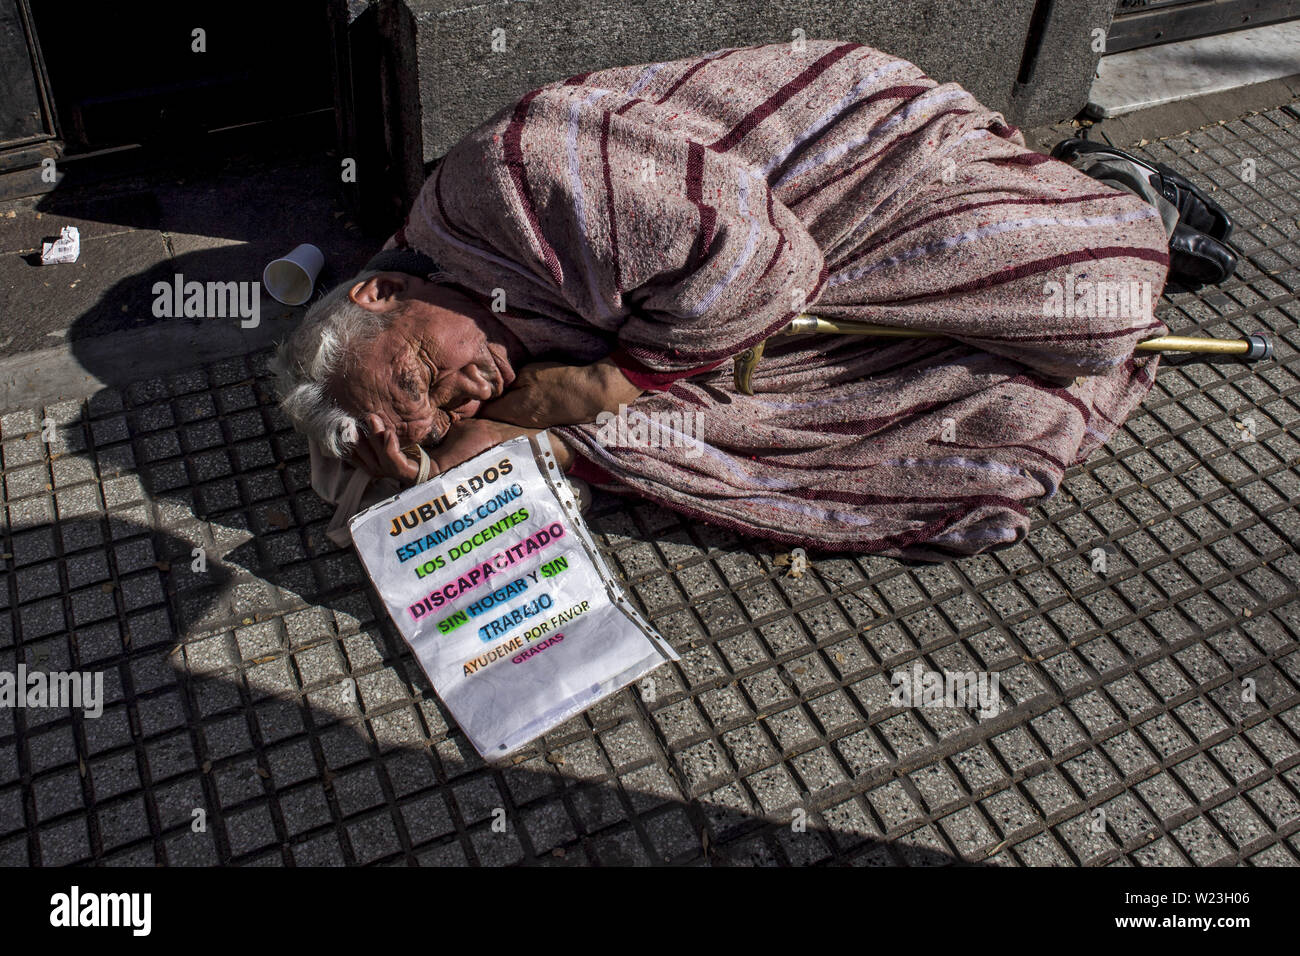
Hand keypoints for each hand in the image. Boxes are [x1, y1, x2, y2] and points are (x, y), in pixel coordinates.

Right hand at [349, 415, 572, 484]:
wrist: (522, 436)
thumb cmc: (495, 429)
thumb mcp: (456, 419)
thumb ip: (432, 417)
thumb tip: (406, 403)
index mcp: (429, 462)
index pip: (389, 458)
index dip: (369, 444)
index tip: (356, 421)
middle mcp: (428, 476)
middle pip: (382, 467)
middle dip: (361, 447)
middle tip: (348, 423)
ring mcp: (432, 480)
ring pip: (388, 470)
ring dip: (372, 446)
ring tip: (366, 421)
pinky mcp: (440, 478)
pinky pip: (403, 470)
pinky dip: (389, 451)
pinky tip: (383, 430)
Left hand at [480, 357, 642, 427]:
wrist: (590, 393)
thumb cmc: (559, 381)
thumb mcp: (529, 374)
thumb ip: (509, 382)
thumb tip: (495, 387)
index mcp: (512, 410)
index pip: (483, 411)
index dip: (476, 400)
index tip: (474, 388)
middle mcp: (519, 423)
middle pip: (495, 417)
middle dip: (488, 406)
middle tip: (486, 389)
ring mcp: (532, 424)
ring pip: (509, 417)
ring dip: (504, 407)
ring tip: (503, 392)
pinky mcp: (544, 421)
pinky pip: (523, 416)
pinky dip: (518, 408)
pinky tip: (524, 396)